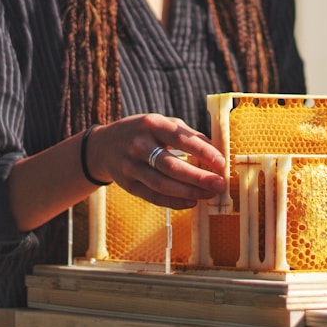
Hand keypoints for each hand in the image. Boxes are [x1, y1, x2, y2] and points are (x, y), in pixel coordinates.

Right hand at [87, 114, 225, 209]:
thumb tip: (217, 150)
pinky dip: (175, 202)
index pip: (181, 139)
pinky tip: (192, 202)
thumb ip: (188, 135)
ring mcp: (130, 166)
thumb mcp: (162, 124)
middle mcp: (139, 145)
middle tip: (220, 184)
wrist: (104, 145)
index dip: (203, 151)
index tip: (221, 162)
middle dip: (198, 177)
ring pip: (162, 185)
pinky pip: (154, 197)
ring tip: (209, 195)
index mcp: (152, 125)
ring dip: (189, 192)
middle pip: (171, 166)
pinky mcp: (128, 184)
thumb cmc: (144, 133)